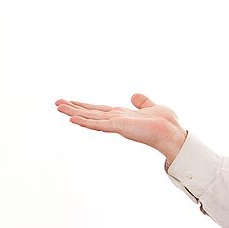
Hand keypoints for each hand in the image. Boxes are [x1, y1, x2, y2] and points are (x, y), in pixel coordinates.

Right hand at [55, 93, 187, 162]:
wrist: (172, 132)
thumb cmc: (165, 123)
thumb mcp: (152, 106)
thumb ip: (142, 102)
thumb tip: (134, 95)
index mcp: (122, 115)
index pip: (100, 110)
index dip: (85, 106)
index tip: (72, 102)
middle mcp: (116, 119)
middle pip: (91, 113)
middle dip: (74, 108)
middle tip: (57, 103)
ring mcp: (116, 124)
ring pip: (91, 117)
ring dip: (74, 112)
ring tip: (58, 107)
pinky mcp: (119, 126)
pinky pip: (99, 124)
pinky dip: (86, 122)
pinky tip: (73, 119)